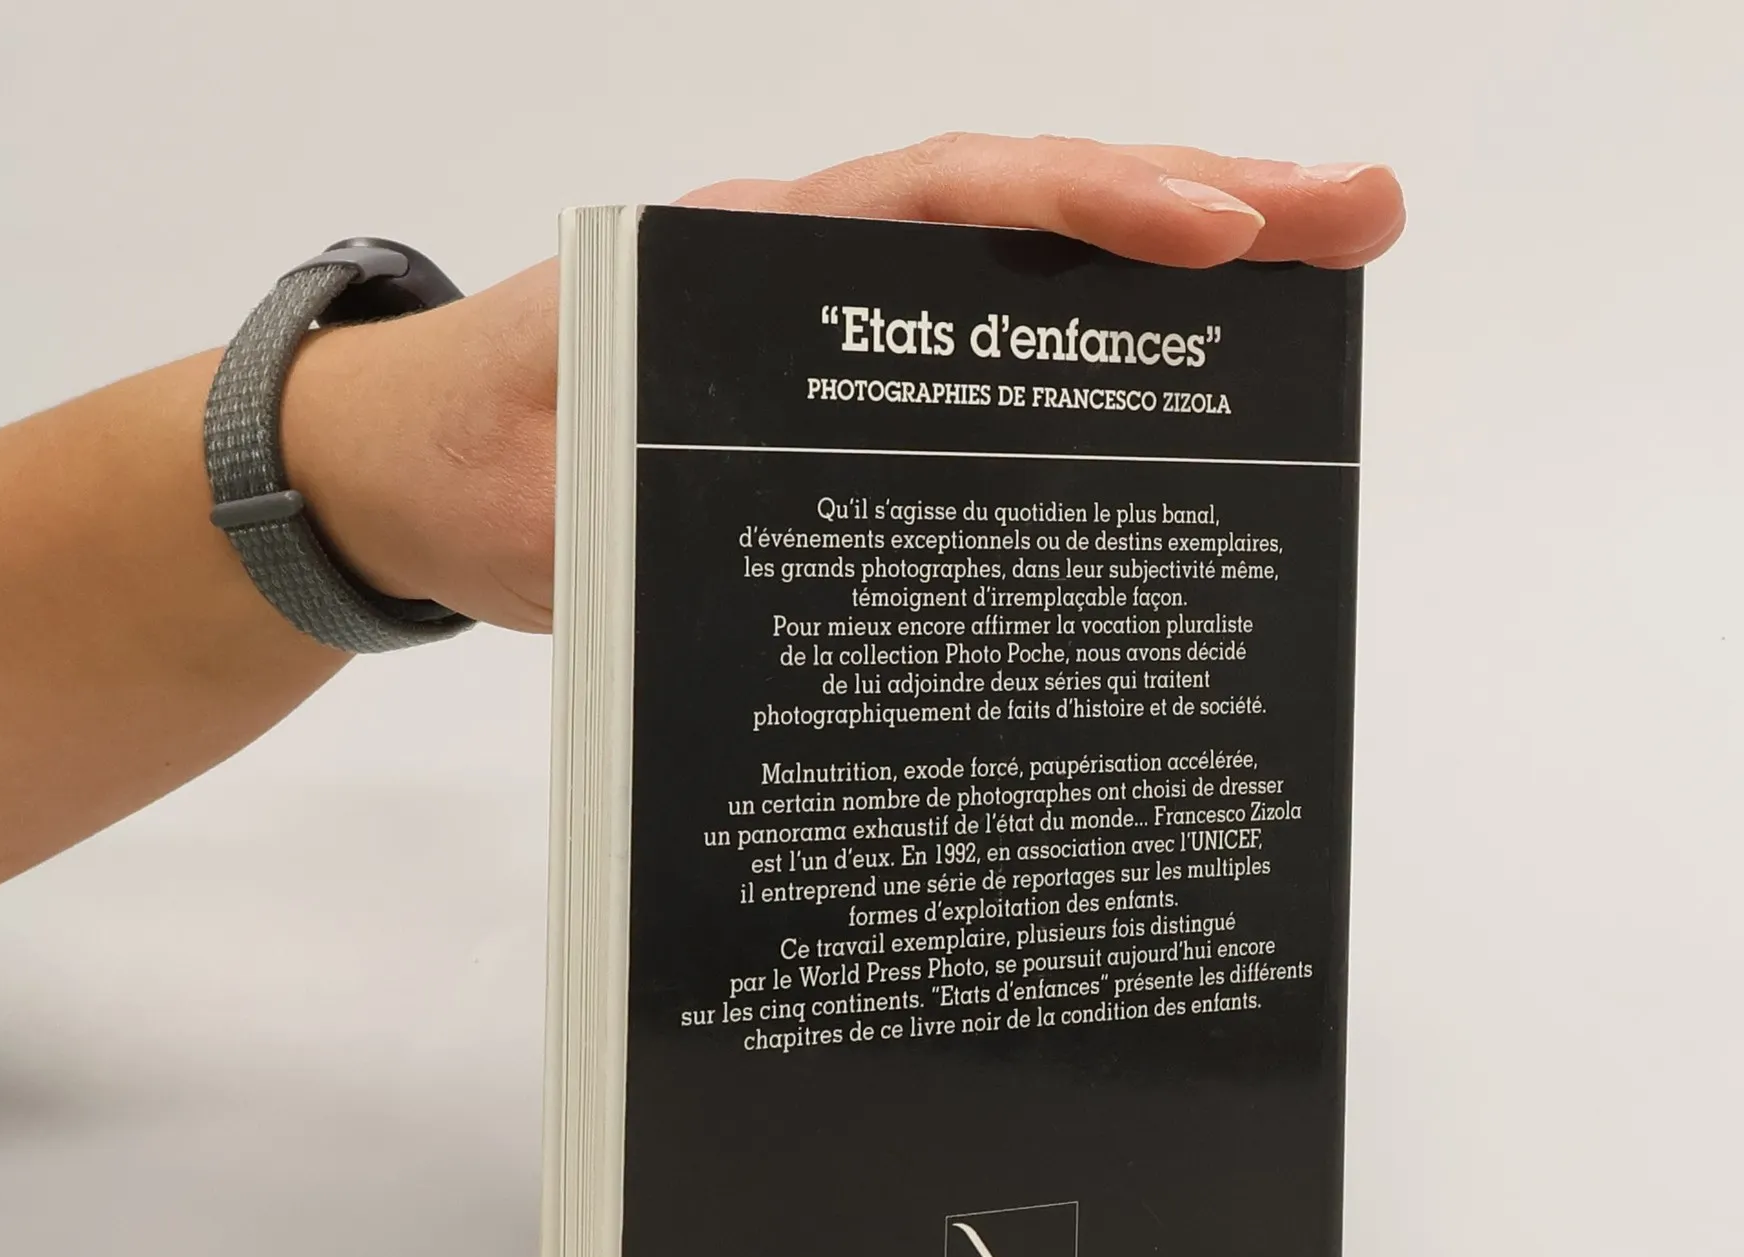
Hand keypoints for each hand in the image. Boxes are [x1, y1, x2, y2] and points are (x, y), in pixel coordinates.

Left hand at [284, 134, 1404, 633]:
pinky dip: (1088, 356)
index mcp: (749, 262)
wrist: (415, 475)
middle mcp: (814, 274)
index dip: (1086, 213)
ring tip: (1323, 269)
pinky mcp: (846, 399)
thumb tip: (758, 534)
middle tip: (1362, 213)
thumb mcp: (536, 493)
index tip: (1220, 236)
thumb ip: (629, 502)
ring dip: (1171, 276)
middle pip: (1025, 216)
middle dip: (1199, 205)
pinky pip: (986, 363)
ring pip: (1022, 282)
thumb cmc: (466, 464)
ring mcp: (840, 332)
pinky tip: (1182, 380)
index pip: (945, 203)